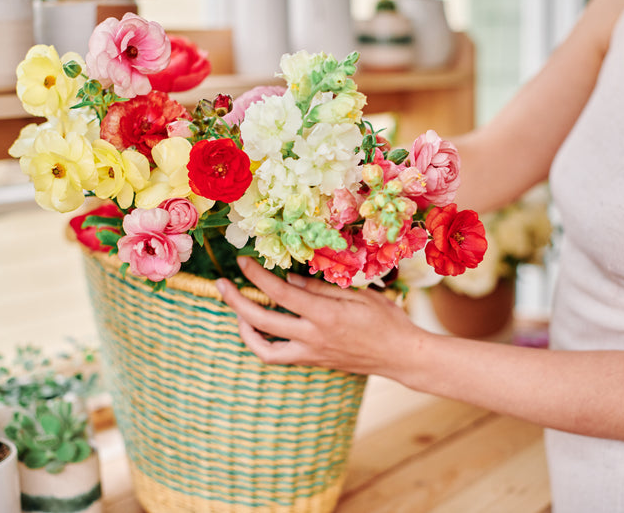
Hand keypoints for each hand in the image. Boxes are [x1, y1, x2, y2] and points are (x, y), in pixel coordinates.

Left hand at [215, 257, 425, 375]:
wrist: (401, 357)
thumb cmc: (387, 320)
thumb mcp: (358, 295)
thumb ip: (321, 289)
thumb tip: (290, 281)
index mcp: (325, 315)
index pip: (280, 293)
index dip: (257, 275)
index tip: (243, 261)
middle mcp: (313, 338)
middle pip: (260, 321)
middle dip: (235, 301)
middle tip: (221, 284)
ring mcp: (311, 354)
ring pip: (263, 349)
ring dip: (244, 329)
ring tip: (237, 311)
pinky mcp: (313, 362)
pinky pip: (278, 356)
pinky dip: (262, 343)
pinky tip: (260, 328)